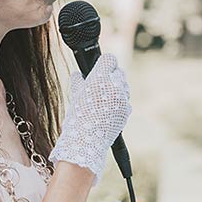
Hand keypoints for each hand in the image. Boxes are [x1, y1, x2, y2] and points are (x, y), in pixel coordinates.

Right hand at [49, 53, 131, 185]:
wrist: (86, 142)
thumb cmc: (76, 118)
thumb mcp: (75, 96)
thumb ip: (78, 82)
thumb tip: (78, 74)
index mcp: (100, 78)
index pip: (109, 60)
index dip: (104, 63)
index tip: (99, 68)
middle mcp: (115, 86)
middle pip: (118, 71)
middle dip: (110, 75)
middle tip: (100, 83)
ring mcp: (123, 99)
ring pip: (123, 85)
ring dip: (116, 87)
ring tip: (103, 97)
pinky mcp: (127, 110)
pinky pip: (125, 100)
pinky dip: (119, 101)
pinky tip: (108, 109)